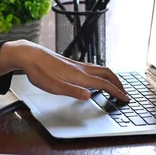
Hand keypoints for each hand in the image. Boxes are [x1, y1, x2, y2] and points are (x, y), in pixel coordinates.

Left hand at [0, 40, 128, 101]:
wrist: (29, 55)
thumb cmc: (39, 71)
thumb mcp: (53, 86)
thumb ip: (72, 91)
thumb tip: (89, 96)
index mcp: (78, 75)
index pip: (103, 84)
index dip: (116, 92)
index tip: (125, 99)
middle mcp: (81, 68)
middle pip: (106, 73)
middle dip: (118, 84)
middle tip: (124, 93)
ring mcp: (77, 65)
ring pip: (100, 69)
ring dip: (111, 78)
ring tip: (115, 86)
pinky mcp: (72, 63)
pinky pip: (93, 68)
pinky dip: (102, 74)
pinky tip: (97, 79)